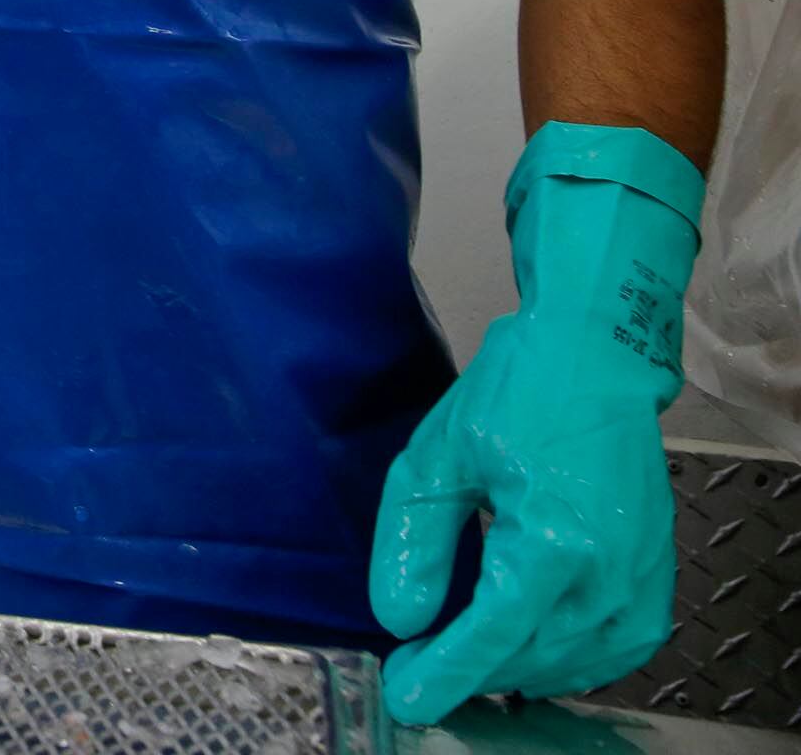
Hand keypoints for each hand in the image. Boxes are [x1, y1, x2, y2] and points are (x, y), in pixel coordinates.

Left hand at [368, 123, 703, 724]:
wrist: (594, 357)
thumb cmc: (515, 396)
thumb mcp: (436, 460)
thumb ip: (414, 544)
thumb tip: (401, 619)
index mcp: (552, 539)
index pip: (492, 635)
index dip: (445, 674)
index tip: (405, 697)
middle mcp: (606, 570)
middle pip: (531, 658)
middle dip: (471, 674)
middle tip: (421, 669)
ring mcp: (639, 577)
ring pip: (575, 663)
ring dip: (517, 671)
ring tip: (466, 656)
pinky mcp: (654, 575)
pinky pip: (617, 649)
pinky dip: (572, 661)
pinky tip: (529, 647)